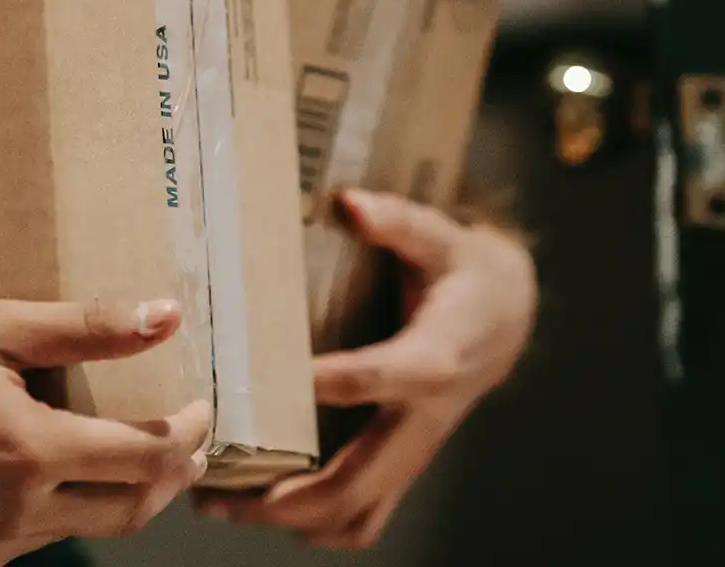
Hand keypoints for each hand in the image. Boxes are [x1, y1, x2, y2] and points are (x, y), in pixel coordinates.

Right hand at [0, 298, 212, 566]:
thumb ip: (87, 327)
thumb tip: (167, 315)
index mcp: (27, 452)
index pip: (144, 458)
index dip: (186, 435)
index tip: (202, 409)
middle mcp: (10, 516)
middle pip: (127, 511)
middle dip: (169, 475)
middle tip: (187, 441)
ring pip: (77, 530)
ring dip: (110, 493)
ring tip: (118, 447)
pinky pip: (26, 546)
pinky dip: (53, 513)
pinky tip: (45, 474)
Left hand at [197, 189, 535, 549]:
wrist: (507, 315)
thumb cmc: (465, 271)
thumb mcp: (440, 236)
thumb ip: (397, 221)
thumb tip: (349, 203)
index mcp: (433, 358)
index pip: (378, 378)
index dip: (331, 384)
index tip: (268, 387)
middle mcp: (422, 416)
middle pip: (359, 478)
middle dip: (288, 495)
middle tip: (217, 488)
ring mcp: (413, 447)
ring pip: (357, 510)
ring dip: (290, 518)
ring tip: (222, 503)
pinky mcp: (404, 458)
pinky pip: (365, 511)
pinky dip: (317, 521)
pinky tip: (266, 506)